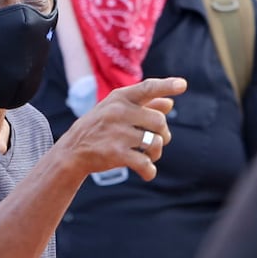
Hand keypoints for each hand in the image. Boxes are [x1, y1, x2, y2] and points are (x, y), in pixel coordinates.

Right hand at [59, 77, 187, 181]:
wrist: (73, 151)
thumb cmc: (100, 127)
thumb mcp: (116, 110)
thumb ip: (144, 105)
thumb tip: (169, 103)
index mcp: (119, 98)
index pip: (148, 88)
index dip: (167, 86)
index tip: (183, 84)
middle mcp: (118, 112)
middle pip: (159, 121)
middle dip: (163, 134)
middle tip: (157, 141)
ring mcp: (117, 133)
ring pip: (155, 142)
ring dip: (157, 152)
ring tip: (150, 156)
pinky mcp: (116, 154)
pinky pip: (145, 163)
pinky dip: (149, 171)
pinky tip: (147, 173)